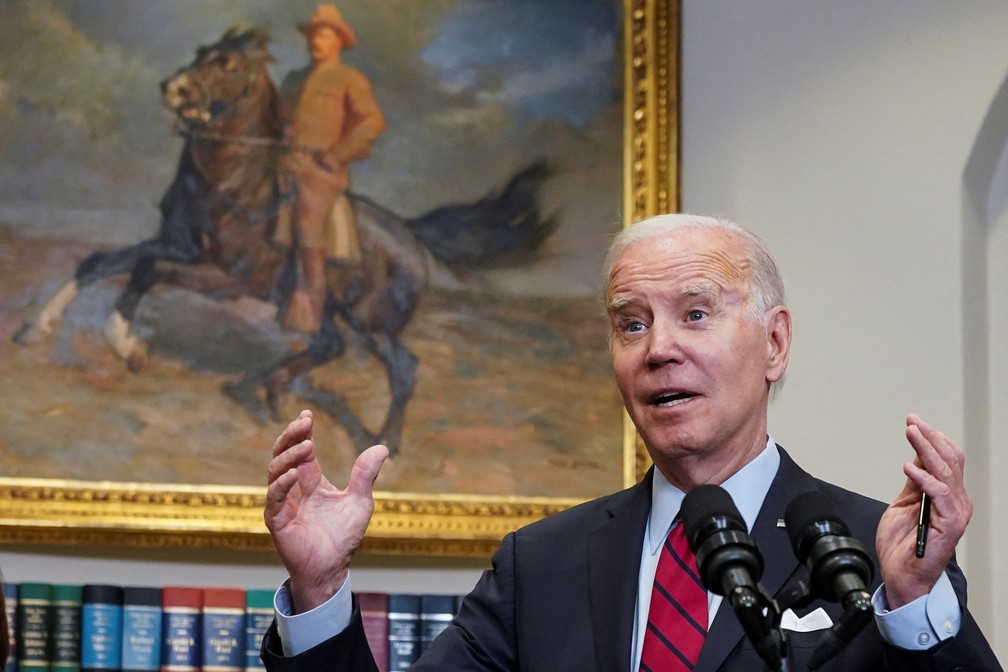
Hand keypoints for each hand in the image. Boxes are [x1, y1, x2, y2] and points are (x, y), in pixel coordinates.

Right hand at [265, 410, 388, 612]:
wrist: (332, 569)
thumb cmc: (342, 536)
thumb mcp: (360, 501)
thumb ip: (366, 475)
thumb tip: (383, 448)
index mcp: (310, 480)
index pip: (301, 450)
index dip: (301, 431)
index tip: (307, 415)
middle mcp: (292, 488)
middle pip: (283, 454)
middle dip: (291, 436)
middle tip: (302, 422)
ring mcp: (282, 504)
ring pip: (275, 471)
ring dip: (289, 456)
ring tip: (306, 444)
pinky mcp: (277, 521)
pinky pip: (274, 499)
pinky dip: (281, 484)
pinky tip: (294, 473)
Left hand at [876, 414, 971, 607]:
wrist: (902, 576)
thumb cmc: (903, 546)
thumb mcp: (904, 504)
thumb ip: (913, 483)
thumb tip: (916, 458)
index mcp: (947, 496)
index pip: (946, 460)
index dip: (931, 439)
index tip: (914, 422)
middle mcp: (956, 502)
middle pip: (949, 461)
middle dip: (929, 437)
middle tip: (913, 422)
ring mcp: (955, 512)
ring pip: (945, 472)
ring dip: (926, 449)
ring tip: (912, 434)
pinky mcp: (950, 524)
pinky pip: (939, 494)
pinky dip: (923, 478)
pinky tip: (909, 467)